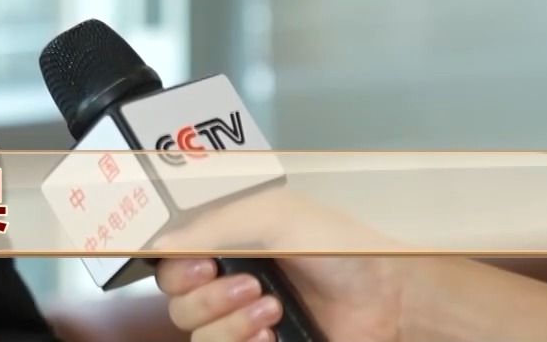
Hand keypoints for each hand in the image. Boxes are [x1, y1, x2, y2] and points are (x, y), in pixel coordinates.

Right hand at [153, 185, 410, 341]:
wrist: (389, 297)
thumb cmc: (337, 246)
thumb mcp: (272, 217)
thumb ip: (211, 227)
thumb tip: (157, 245)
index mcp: (224, 242)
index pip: (169, 260)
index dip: (175, 267)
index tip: (203, 265)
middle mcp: (227, 281)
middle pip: (175, 301)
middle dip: (208, 297)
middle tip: (252, 285)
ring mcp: (241, 320)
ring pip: (195, 333)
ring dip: (229, 323)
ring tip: (272, 310)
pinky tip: (271, 335)